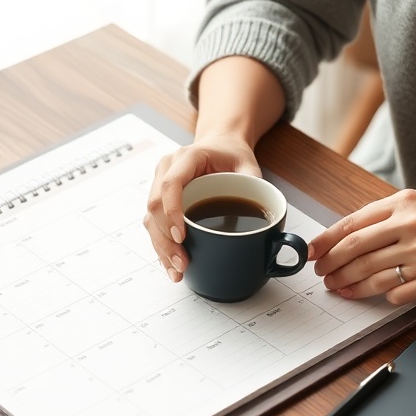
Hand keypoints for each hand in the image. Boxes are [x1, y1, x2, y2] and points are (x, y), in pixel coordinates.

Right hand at [144, 133, 260, 281]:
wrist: (220, 145)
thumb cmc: (231, 154)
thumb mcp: (248, 165)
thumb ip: (255, 186)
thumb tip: (264, 219)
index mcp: (187, 157)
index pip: (171, 184)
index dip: (172, 212)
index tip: (181, 236)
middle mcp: (167, 169)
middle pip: (155, 205)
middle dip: (166, 239)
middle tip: (183, 262)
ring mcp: (159, 184)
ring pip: (151, 218)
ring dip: (161, 247)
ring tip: (178, 270)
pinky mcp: (160, 200)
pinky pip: (154, 225)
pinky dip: (162, 247)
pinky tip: (171, 264)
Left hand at [309, 189, 415, 303]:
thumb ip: (387, 214)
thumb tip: (346, 235)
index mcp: (406, 203)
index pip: (353, 223)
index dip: (326, 241)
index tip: (311, 252)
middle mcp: (412, 226)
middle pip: (355, 250)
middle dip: (332, 265)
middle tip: (322, 274)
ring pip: (370, 274)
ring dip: (348, 284)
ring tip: (339, 287)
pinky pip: (395, 292)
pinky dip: (379, 296)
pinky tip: (370, 295)